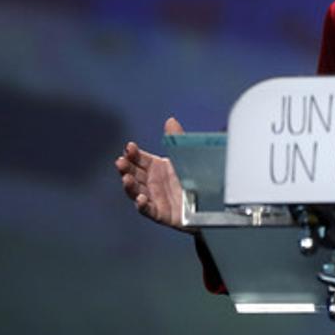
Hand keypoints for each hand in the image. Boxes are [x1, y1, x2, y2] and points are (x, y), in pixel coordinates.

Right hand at [115, 117, 190, 232]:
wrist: (213, 201)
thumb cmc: (197, 178)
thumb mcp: (187, 156)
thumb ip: (177, 139)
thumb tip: (170, 120)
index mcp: (157, 168)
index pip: (139, 159)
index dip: (133, 154)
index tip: (129, 147)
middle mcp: (153, 183)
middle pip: (134, 175)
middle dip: (125, 168)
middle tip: (121, 162)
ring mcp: (156, 198)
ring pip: (137, 192)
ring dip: (129, 186)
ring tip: (126, 179)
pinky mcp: (162, 214)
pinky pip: (149, 211)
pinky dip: (143, 206)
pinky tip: (140, 199)